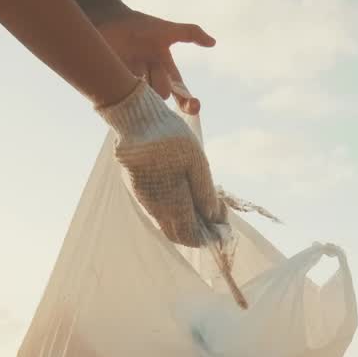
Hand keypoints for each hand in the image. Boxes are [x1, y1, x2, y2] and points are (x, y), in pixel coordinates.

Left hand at [96, 7, 213, 114]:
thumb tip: (213, 42)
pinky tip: (123, 75)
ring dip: (142, 82)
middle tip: (147, 61)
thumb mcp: (167, 30)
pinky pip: (127, 100)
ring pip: (147, 98)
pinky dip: (127, 91)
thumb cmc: (140, 26)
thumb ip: (191, 33)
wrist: (110, 22)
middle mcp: (152, 81)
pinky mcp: (117, 89)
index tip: (195, 105)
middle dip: (159, 80)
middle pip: (163, 95)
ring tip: (132, 63)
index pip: (181, 93)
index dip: (189, 103)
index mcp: (165, 71)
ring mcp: (135, 86)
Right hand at [98, 80, 224, 246]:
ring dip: (187, 219)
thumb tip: (213, 216)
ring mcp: (144, 199)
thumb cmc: (169, 137)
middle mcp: (155, 208)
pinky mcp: (137, 188)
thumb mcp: (196, 161)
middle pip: (179, 234)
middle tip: (217, 215)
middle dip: (200, 231)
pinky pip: (159, 210)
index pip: (191, 237)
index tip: (224, 223)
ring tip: (204, 202)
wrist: (134, 119)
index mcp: (172, 204)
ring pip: (168, 222)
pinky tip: (186, 193)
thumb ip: (204, 192)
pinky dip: (175, 209)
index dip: (210, 237)